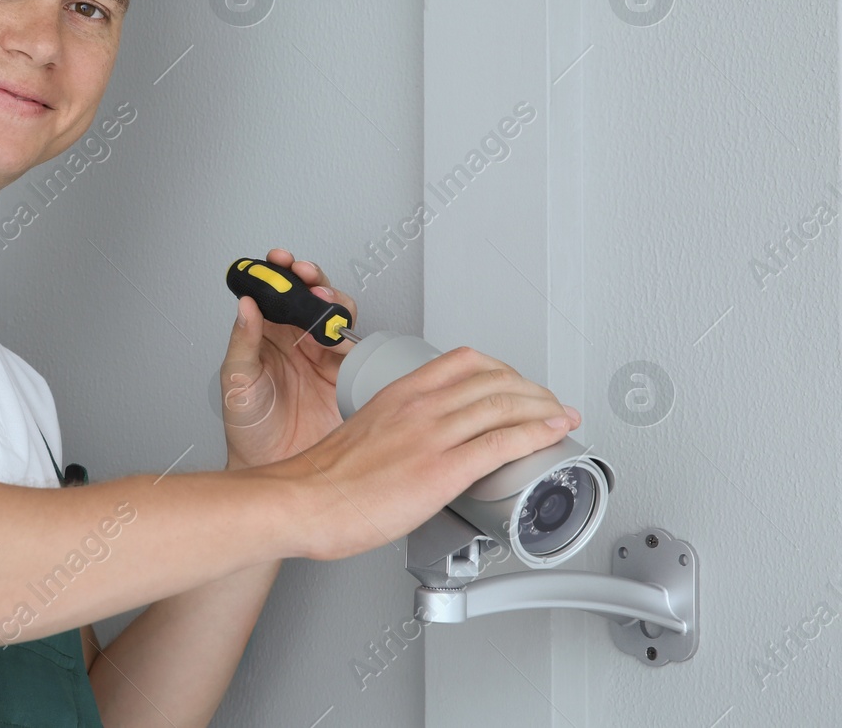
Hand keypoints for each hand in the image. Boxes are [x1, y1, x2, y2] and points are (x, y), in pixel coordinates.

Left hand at [217, 248, 357, 469]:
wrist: (273, 468)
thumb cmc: (248, 430)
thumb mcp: (237, 381)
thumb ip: (242, 342)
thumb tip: (243, 305)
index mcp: (265, 337)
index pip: (274, 294)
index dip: (279, 273)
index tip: (279, 260)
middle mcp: (294, 342)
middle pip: (310, 298)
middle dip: (312, 280)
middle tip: (308, 277)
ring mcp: (321, 357)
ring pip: (335, 316)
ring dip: (333, 302)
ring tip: (325, 303)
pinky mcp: (344, 375)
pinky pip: (354, 346)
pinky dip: (352, 333)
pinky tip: (343, 334)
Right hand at [280, 345, 581, 560]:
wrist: (302, 501)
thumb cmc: (323, 479)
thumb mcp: (362, 433)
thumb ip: (393, 432)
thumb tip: (412, 451)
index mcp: (399, 394)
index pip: (463, 361)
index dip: (502, 369)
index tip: (516, 382)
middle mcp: (419, 406)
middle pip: (493, 379)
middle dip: (532, 389)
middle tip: (548, 402)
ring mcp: (432, 435)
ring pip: (504, 405)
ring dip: (543, 408)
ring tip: (561, 417)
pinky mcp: (442, 470)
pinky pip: (502, 442)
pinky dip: (536, 433)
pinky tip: (553, 434)